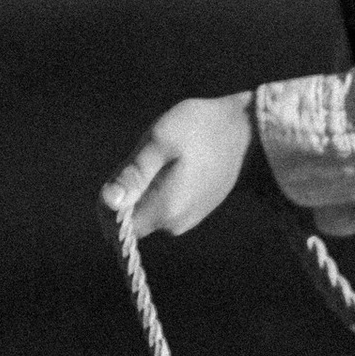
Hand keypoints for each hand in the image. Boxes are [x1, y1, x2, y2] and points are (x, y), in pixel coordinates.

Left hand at [100, 93, 256, 240]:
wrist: (247, 133)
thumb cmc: (202, 130)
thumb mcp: (160, 142)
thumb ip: (133, 175)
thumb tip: (107, 202)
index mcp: (163, 211)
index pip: (116, 225)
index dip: (108, 203)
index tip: (123, 170)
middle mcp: (173, 225)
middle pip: (131, 218)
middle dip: (126, 192)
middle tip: (145, 158)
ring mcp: (185, 220)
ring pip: (146, 211)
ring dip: (142, 189)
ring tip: (164, 159)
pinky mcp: (193, 212)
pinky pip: (162, 207)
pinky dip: (158, 189)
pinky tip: (175, 165)